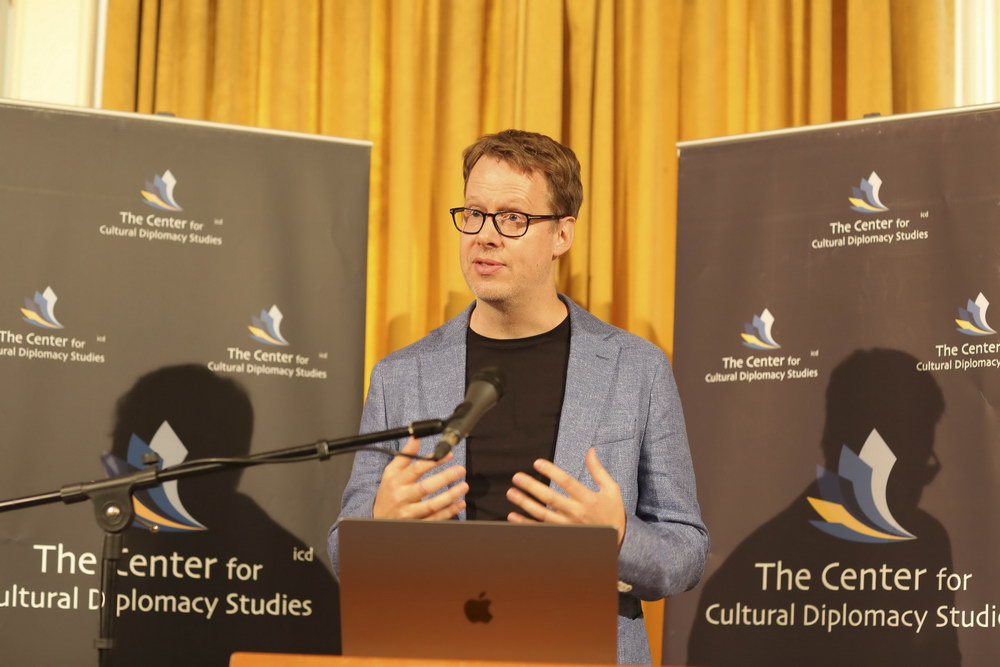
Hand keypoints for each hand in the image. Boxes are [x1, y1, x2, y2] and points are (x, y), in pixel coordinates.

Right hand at [372, 436, 467, 519]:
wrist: (378, 521)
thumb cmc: (387, 493)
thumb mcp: (391, 472)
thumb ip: (405, 455)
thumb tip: (416, 438)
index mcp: (397, 481)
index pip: (416, 469)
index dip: (434, 461)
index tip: (449, 454)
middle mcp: (402, 497)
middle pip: (425, 487)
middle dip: (445, 478)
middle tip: (460, 470)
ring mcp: (409, 513)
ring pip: (432, 505)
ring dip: (450, 496)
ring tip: (464, 486)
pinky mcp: (416, 524)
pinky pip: (434, 519)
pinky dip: (448, 512)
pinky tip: (459, 504)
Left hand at [506, 447, 625, 546]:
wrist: (616, 542)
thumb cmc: (612, 512)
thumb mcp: (611, 490)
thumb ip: (598, 470)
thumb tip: (590, 450)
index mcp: (589, 499)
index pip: (567, 483)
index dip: (551, 472)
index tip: (537, 463)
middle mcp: (577, 514)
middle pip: (551, 499)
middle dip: (532, 487)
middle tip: (516, 477)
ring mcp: (569, 527)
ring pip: (543, 515)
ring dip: (525, 504)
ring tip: (511, 492)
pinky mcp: (563, 536)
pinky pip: (541, 529)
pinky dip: (526, 524)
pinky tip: (513, 516)